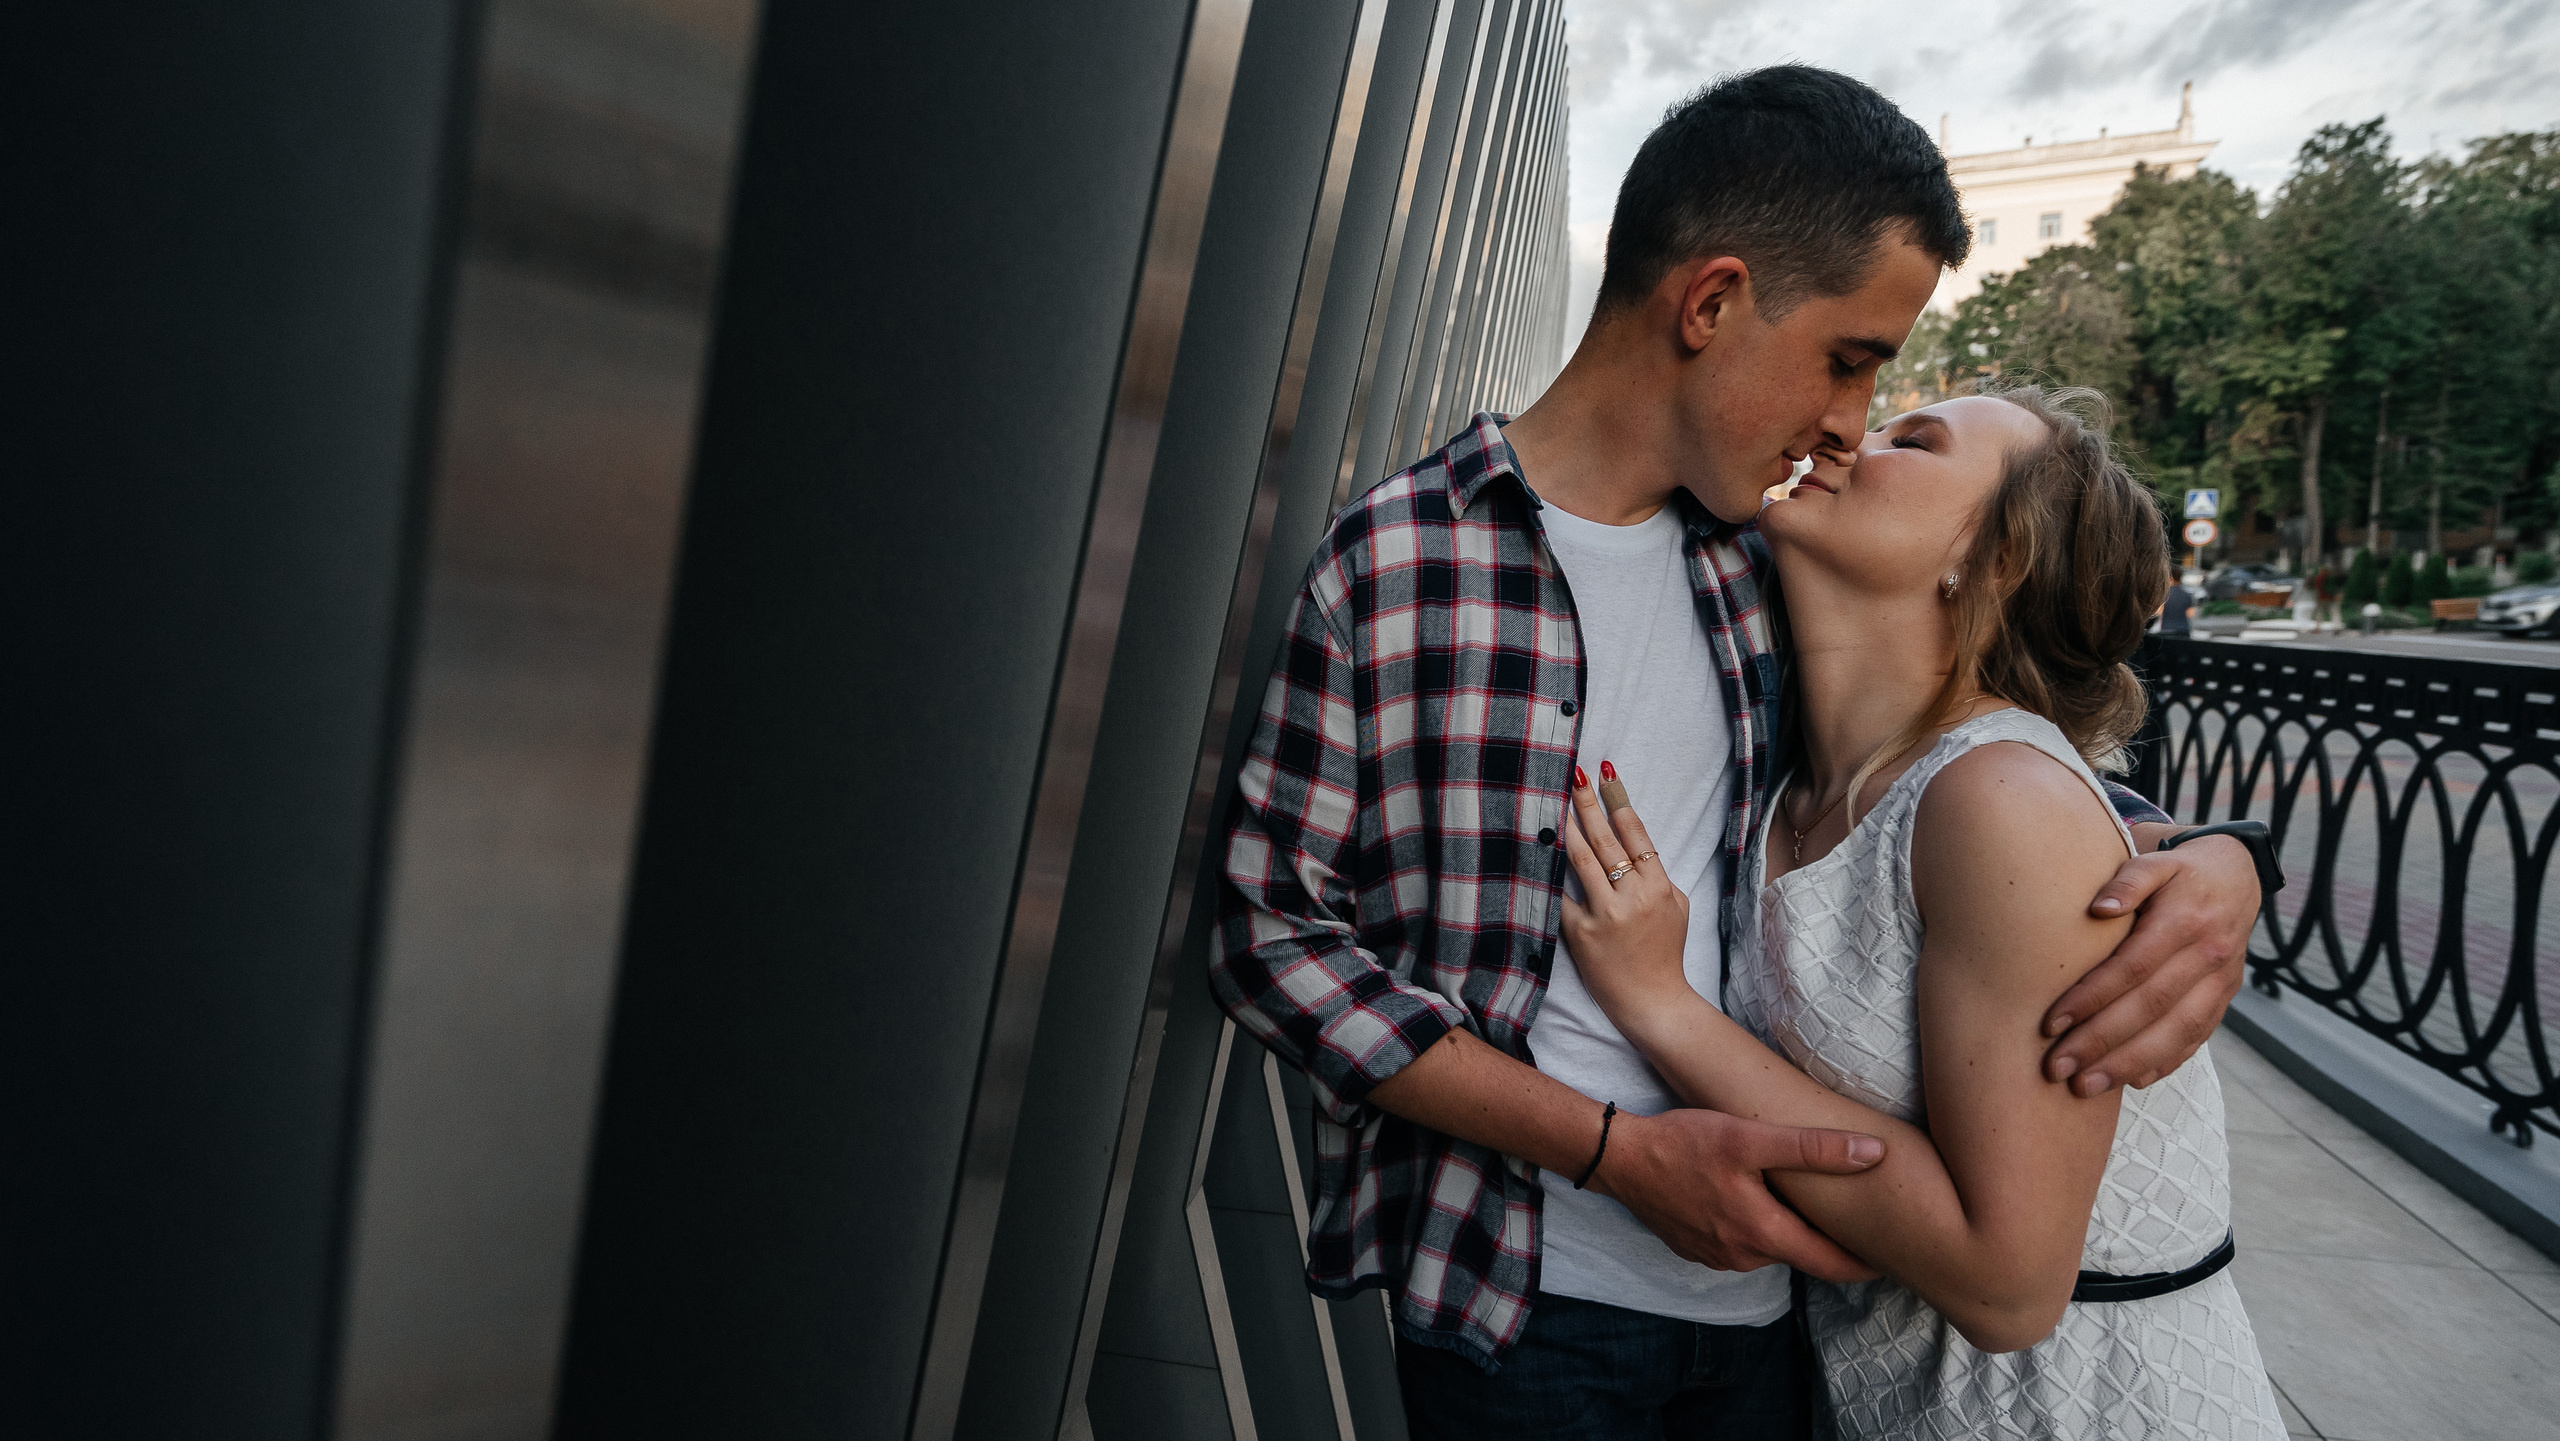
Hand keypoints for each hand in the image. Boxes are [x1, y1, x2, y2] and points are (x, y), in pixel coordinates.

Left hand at [1557, 762, 1690, 1017]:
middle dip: (1589, 803)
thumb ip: (1658, 877)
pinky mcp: (1581, 932)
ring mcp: (1605, 915)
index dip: (1620, 802)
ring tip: (1556, 802)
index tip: (1607, 777)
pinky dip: (1551, 872)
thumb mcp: (1677, 909)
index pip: (1637, 835)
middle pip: (1606, 839)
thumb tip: (1634, 847)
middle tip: (1576, 776)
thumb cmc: (1664, 953)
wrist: (1651, 1001)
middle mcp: (1632, 898)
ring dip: (1568, 827)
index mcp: (1659, 888)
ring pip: (1581, 860)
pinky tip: (1540, 849)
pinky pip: (1563, 895)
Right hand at [1592, 1108, 1882, 1282]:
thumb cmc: (1685, 1143)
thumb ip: (1814, 1148)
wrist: (1620, 1159)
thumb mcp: (1751, 1138)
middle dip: (1829, 1242)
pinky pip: (1741, 1245)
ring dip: (1789, 1232)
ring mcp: (1717, 1257)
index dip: (1865, 1263)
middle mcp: (1743, 1257)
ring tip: (1808, 1205)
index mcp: (1763, 1235)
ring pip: (1770, 1248)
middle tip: (1856, 1220)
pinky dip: (1757, 1229)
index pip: (1831, 1265)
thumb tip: (1874, 1153)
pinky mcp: (1698, 1249)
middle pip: (1801, 1255)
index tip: (1893, 1257)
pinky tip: (1756, 1201)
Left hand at [2041, 832, 2254, 1094]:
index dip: (2092, 998)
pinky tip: (2131, 1081)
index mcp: (2186, 921)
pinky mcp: (2224, 1000)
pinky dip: (2165, 1063)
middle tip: (2057, 1068)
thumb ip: (2128, 881)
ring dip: (2129, 1064)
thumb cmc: (2176, 871)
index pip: (2132, 969)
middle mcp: (2208, 956)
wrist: (2236, 878)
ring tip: (2085, 1087)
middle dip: (2102, 1042)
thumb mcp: (2154, 861)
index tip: (2051, 1024)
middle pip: (2151, 1008)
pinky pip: (2197, 1039)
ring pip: (2176, 1033)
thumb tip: (2099, 909)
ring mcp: (2222, 983)